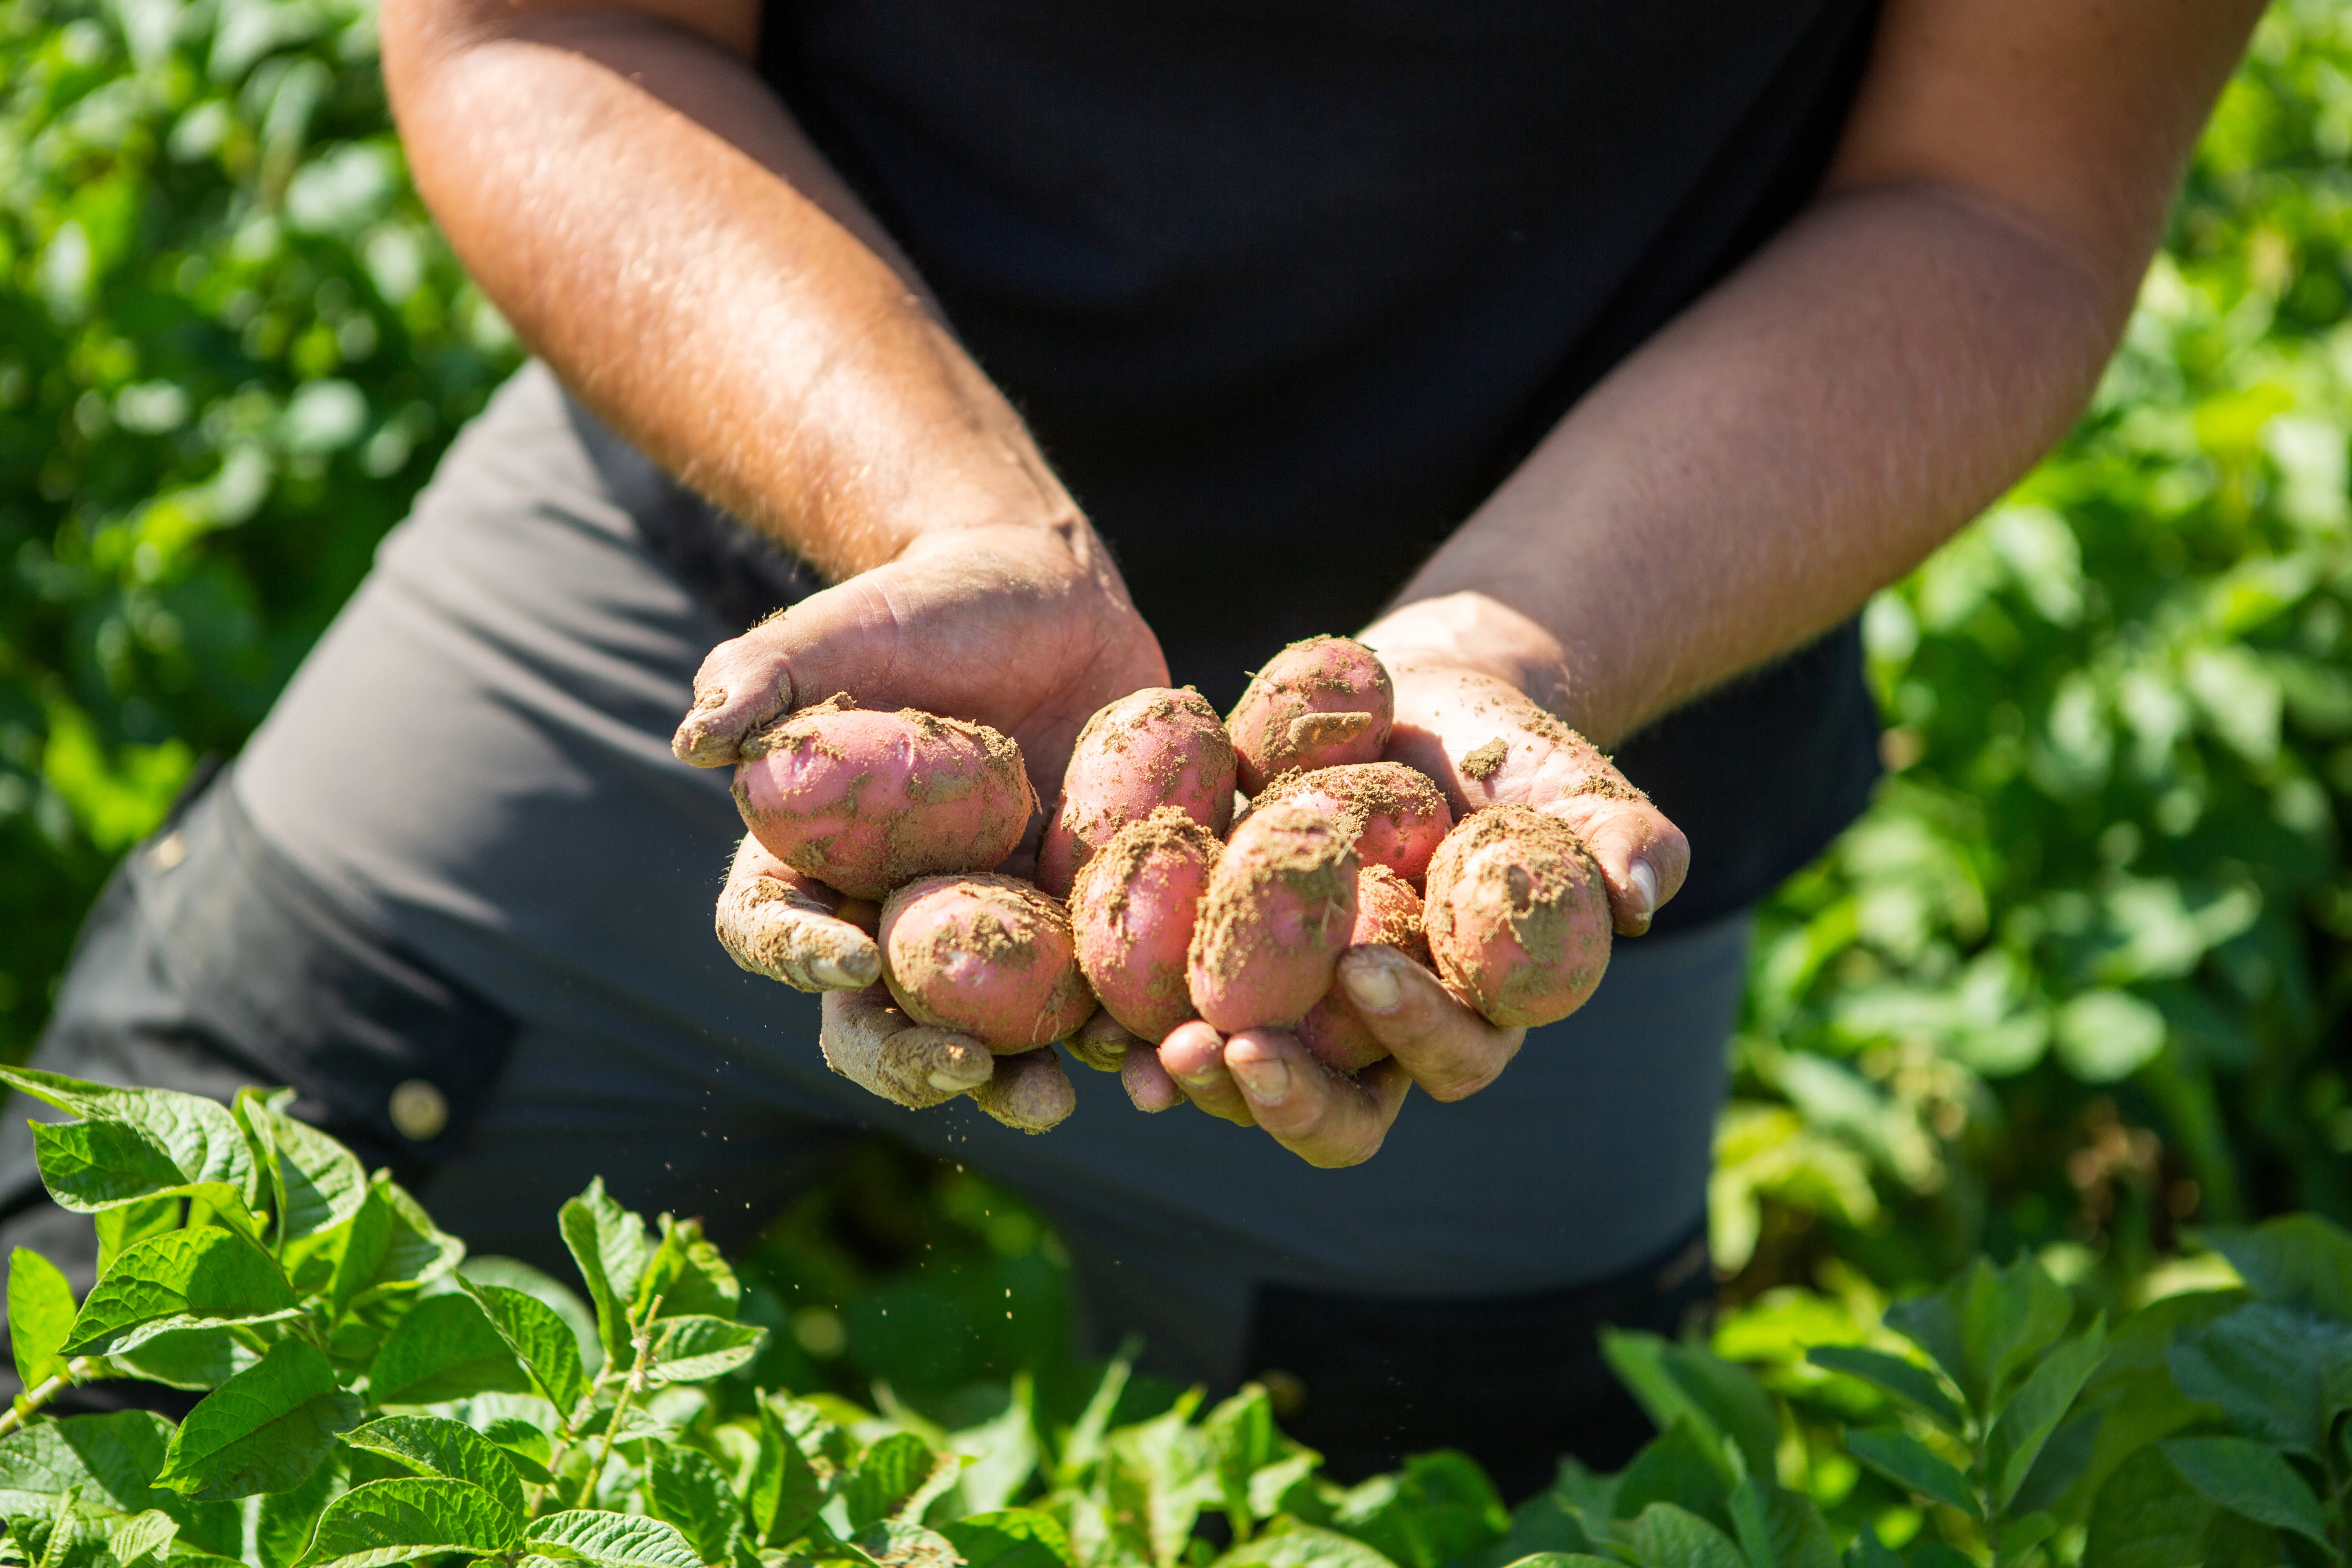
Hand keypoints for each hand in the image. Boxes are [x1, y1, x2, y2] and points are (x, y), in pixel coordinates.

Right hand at [689, 520, 1165, 1130]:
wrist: (1043, 601)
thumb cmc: (919, 610)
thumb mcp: (839, 628)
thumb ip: (761, 673)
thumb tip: (696, 736)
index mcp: (809, 863)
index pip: (774, 932)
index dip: (799, 957)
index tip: (852, 956)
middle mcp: (894, 921)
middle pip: (881, 1023)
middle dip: (918, 1062)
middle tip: (965, 1070)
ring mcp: (993, 936)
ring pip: (994, 1039)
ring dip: (1024, 1082)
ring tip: (1061, 1097)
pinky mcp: (1080, 929)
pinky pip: (1097, 1001)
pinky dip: (1128, 1035)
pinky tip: (1163, 1047)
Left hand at [1138, 615, 1688, 1166]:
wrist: (1414, 711)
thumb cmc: (1511, 758)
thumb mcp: (1573, 785)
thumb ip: (1621, 838)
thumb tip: (1644, 890)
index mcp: (1468, 1016)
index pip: (1448, 1057)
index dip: (1413, 1032)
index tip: (1367, 976)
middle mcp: (1372, 1041)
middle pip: (1332, 1105)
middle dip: (1283, 1091)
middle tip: (1229, 1053)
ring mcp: (1290, 1014)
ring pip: (1243, 1079)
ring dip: (1198, 1077)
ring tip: (1153, 1053)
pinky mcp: (1215, 970)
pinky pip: (1169, 1017)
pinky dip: (1132, 1023)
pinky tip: (1097, 1021)